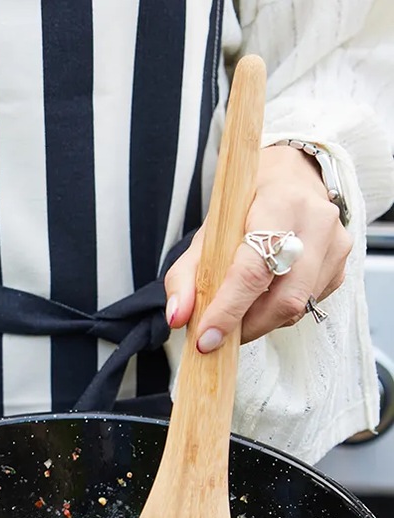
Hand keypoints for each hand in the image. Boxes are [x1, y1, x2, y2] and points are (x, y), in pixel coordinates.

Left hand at [164, 145, 350, 351]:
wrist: (292, 179)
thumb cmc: (247, 204)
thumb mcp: (208, 230)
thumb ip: (186, 274)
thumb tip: (178, 317)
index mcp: (279, 204)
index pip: (254, 269)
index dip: (228, 310)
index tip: (206, 338)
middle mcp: (316, 222)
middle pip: (284, 298)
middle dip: (247, 326)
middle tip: (220, 335)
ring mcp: (335, 245)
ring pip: (298, 307)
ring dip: (262, 322)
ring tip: (239, 314)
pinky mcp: (341, 266)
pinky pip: (308, 305)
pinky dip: (279, 314)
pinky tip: (264, 299)